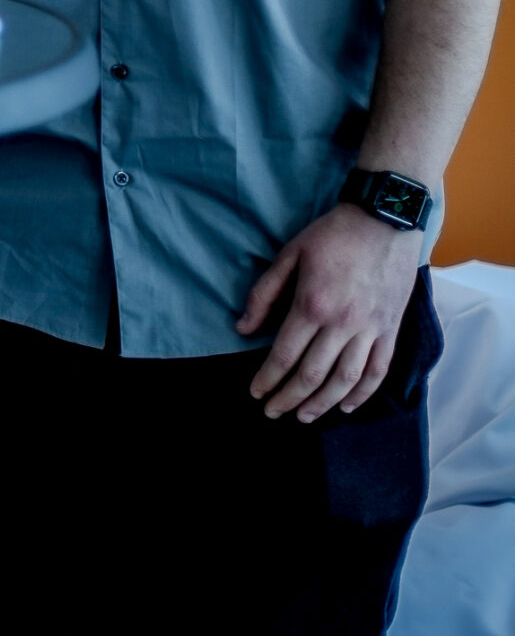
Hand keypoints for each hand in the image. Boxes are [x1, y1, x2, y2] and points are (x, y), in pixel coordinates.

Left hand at [239, 202, 424, 420]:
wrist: (386, 218)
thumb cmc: (334, 234)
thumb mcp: (290, 254)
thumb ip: (264, 294)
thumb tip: (243, 329)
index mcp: (312, 305)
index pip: (284, 356)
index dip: (267, 380)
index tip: (255, 394)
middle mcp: (343, 323)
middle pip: (311, 375)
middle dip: (288, 398)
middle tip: (273, 413)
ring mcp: (371, 329)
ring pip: (345, 380)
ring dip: (322, 404)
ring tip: (304, 416)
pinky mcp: (391, 329)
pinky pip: (378, 371)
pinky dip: (362, 394)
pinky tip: (346, 405)